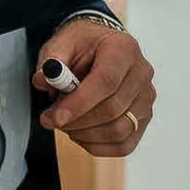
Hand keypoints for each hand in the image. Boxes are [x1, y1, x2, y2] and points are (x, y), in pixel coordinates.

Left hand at [33, 17, 155, 158]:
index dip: (79, 103)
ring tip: (65, 124)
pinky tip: (80, 134)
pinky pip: (123, 144)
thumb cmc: (83, 46)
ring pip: (119, 130)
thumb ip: (51, 61)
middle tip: (50, 120)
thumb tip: (43, 81)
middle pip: (113, 109)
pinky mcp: (143, 118)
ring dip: (85, 135)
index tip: (54, 117)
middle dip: (76, 121)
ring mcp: (146, 97)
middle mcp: (141, 73)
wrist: (101, 47)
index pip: (106, 81)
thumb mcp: (63, 44)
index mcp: (123, 48)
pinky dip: (97, 146)